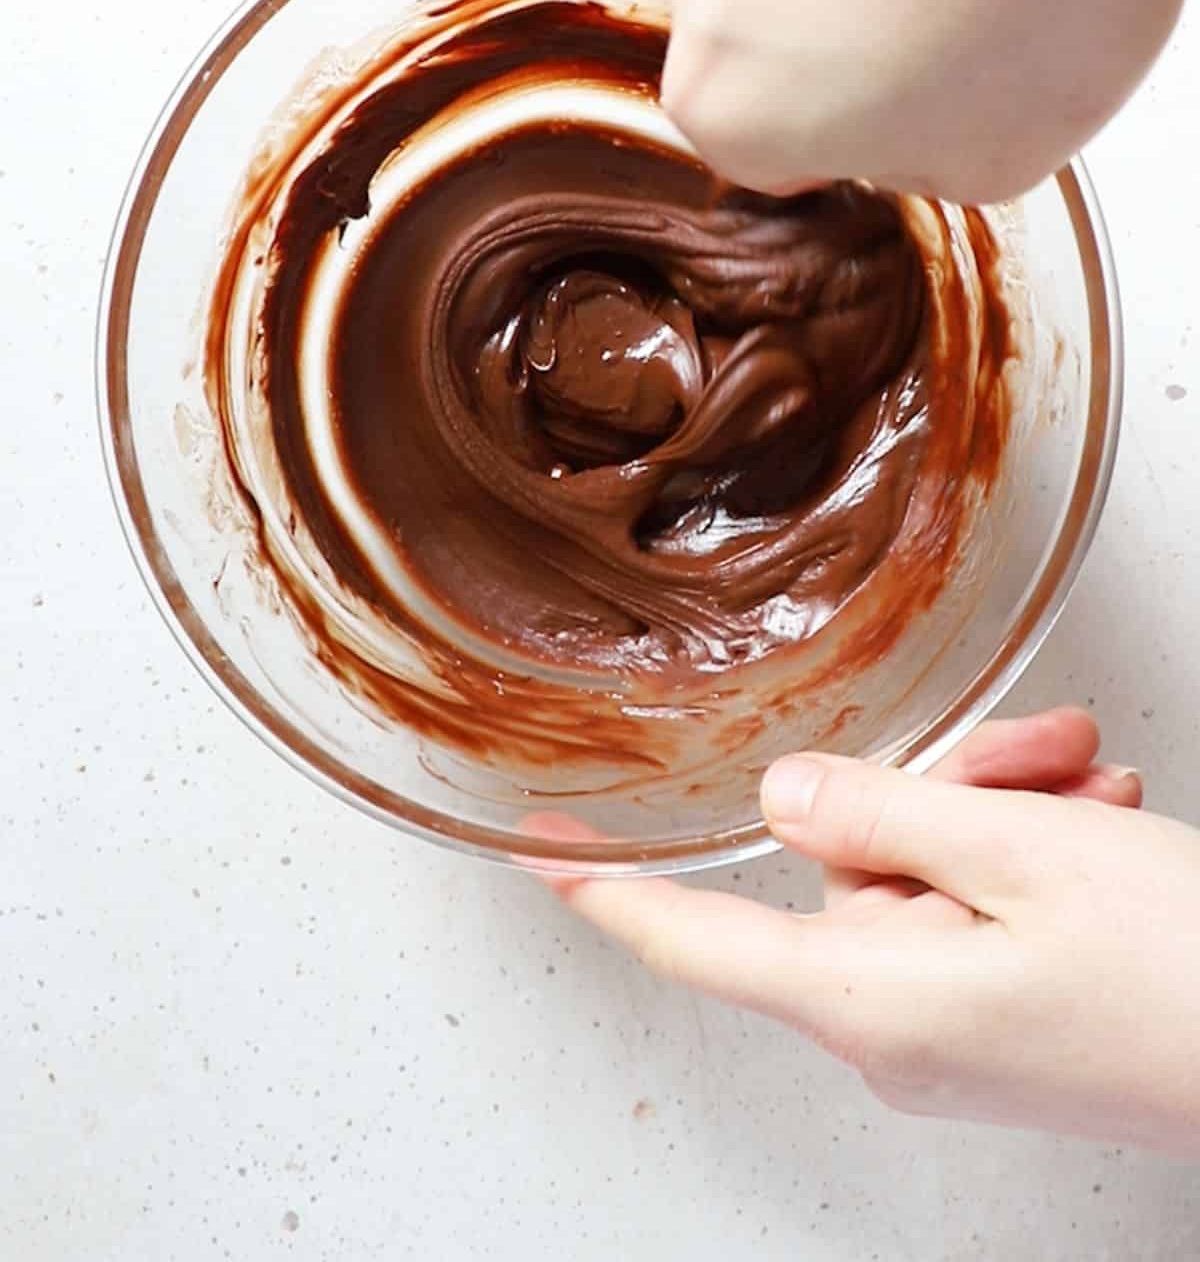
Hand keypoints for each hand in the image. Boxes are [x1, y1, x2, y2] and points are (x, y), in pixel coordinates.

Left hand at [529, 709, 1199, 1152]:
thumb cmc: (1180, 973)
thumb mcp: (1017, 854)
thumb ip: (881, 815)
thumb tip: (781, 803)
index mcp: (866, 998)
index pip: (691, 937)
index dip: (604, 889)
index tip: (533, 850)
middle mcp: (891, 1028)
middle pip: (854, 860)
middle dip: (946, 784)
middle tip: (1047, 755)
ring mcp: (947, 1033)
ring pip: (926, 867)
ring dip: (1004, 809)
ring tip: (1094, 793)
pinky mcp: (997, 1024)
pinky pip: (971, 910)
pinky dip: (1027, 853)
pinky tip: (1097, 829)